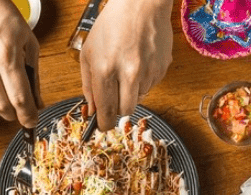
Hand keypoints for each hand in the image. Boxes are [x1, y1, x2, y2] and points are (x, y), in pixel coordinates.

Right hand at [0, 0, 42, 127]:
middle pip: (1, 107)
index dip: (28, 116)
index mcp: (6, 54)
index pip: (20, 98)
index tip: (32, 122)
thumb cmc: (1, 17)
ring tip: (1, 107)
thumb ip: (33, 74)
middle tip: (18, 112)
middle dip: (13, 115)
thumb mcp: (27, 40)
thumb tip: (38, 103)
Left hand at [80, 0, 173, 130]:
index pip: (106, 110)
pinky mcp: (162, 68)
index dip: (103, 123)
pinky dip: (143, 81)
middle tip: (114, 99)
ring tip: (126, 70)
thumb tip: (93, 109)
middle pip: (125, 111)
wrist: (141, 5)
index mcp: (106, 70)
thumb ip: (88, 84)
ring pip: (139, 99)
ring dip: (130, 92)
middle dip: (117, 110)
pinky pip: (151, 86)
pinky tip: (138, 63)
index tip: (102, 126)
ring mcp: (148, 71)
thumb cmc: (112, 25)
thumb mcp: (88, 53)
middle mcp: (128, 73)